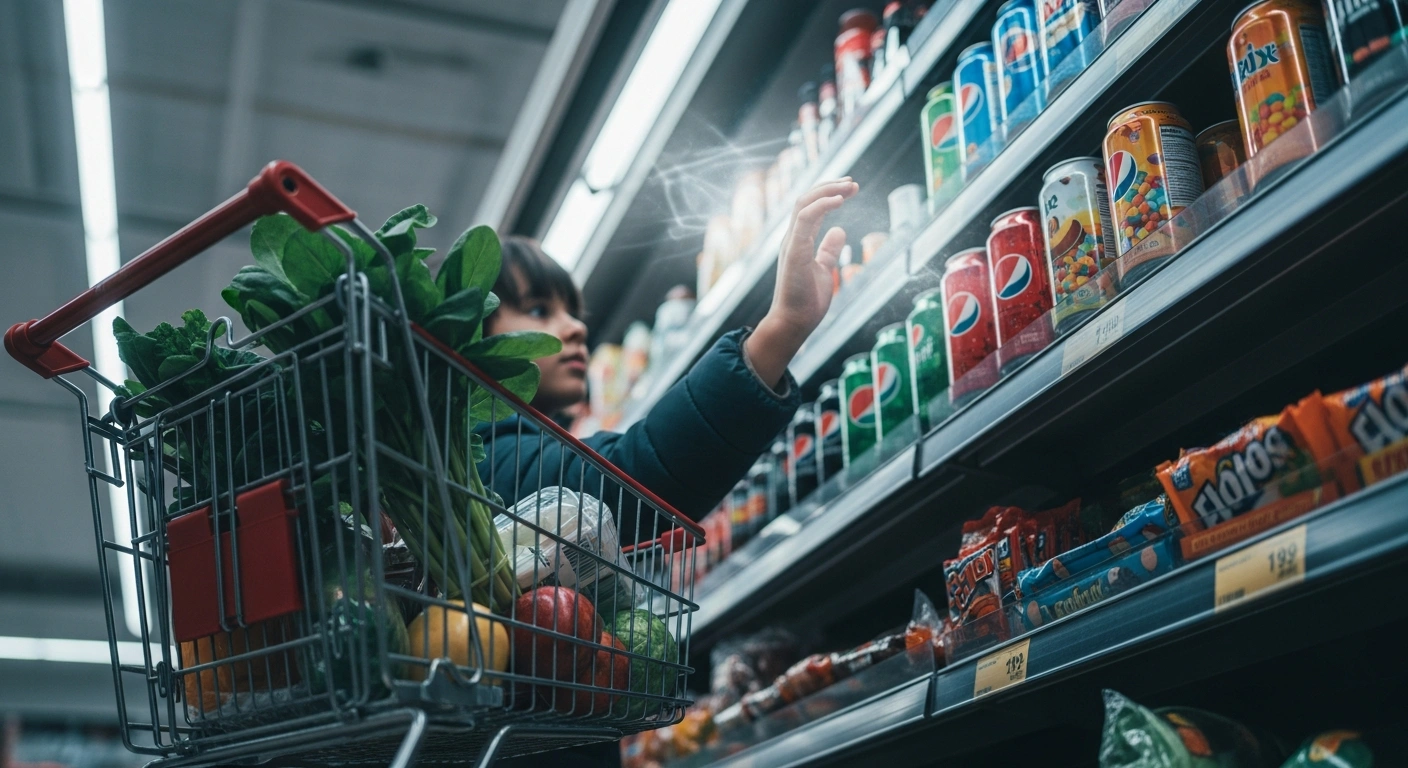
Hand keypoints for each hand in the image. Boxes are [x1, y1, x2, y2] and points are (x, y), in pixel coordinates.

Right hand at [744, 178, 858, 388]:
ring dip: (827, 190)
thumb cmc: (806, 301)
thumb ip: (829, 250)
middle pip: (806, 199)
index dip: (830, 194)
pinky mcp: (794, 251)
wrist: (794, 323)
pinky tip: (839, 200)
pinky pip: (804, 219)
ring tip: (849, 186)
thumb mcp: (824, 269)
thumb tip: (839, 231)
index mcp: (799, 241)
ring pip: (804, 203)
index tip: (850, 188)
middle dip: (830, 186)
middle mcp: (792, 238)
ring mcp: (791, 243)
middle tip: (853, 182)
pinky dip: (822, 205)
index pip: (811, 207)